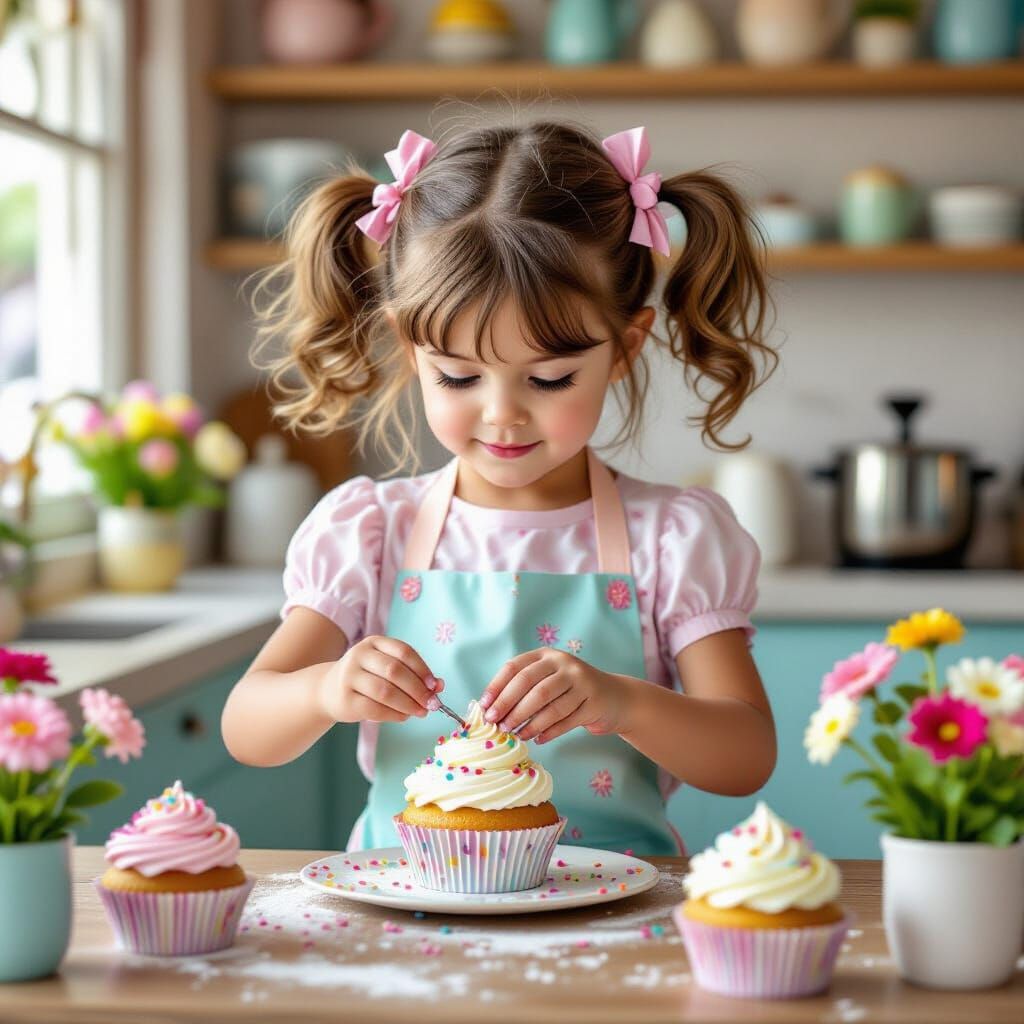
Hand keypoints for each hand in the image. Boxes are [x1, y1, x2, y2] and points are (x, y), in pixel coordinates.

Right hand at [318, 635, 443, 723]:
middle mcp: (359, 655)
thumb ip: (413, 675)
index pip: (404, 651)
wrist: (329, 690)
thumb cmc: (367, 678)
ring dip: (408, 704)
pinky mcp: (345, 699)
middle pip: (395, 671)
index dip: (423, 669)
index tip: (436, 685)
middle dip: (418, 689)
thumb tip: (439, 686)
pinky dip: (394, 715)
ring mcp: (349, 676)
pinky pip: (374, 709)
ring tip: (421, 712)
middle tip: (432, 703)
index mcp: (374, 642)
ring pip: (385, 691)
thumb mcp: (387, 669)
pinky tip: (404, 717)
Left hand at [478, 649, 631, 743]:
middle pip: (529, 684)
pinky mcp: (594, 702)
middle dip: (509, 706)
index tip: (484, 708)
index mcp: (546, 655)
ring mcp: (581, 681)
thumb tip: (490, 710)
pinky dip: (549, 732)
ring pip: (548, 705)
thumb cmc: (570, 690)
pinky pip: (566, 720)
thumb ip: (523, 689)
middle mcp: (564, 663)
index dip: (496, 688)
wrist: (614, 696)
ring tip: (516, 735)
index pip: (515, 667)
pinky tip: (538, 739)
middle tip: (497, 725)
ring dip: (528, 723)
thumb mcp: (548, 679)